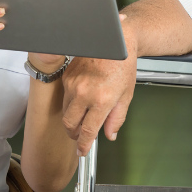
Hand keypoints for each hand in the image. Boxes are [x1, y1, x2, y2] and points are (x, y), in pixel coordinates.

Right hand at [62, 0, 131, 155]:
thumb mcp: (127, 94)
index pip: (87, 131)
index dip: (84, 145)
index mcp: (102, 100)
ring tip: (83, 117)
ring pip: (65, 111)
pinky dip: (71, 101)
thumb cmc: (123, 64)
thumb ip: (117, 117)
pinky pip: (65, 95)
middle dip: (74, 134)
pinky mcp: (67, 75)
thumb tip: (109, 134)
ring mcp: (73, 83)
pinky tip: (82, 97)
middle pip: (70, 124)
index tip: (83, 151)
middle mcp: (84, 93)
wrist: (114, 39)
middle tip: (81, 136)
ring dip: (72, 118)